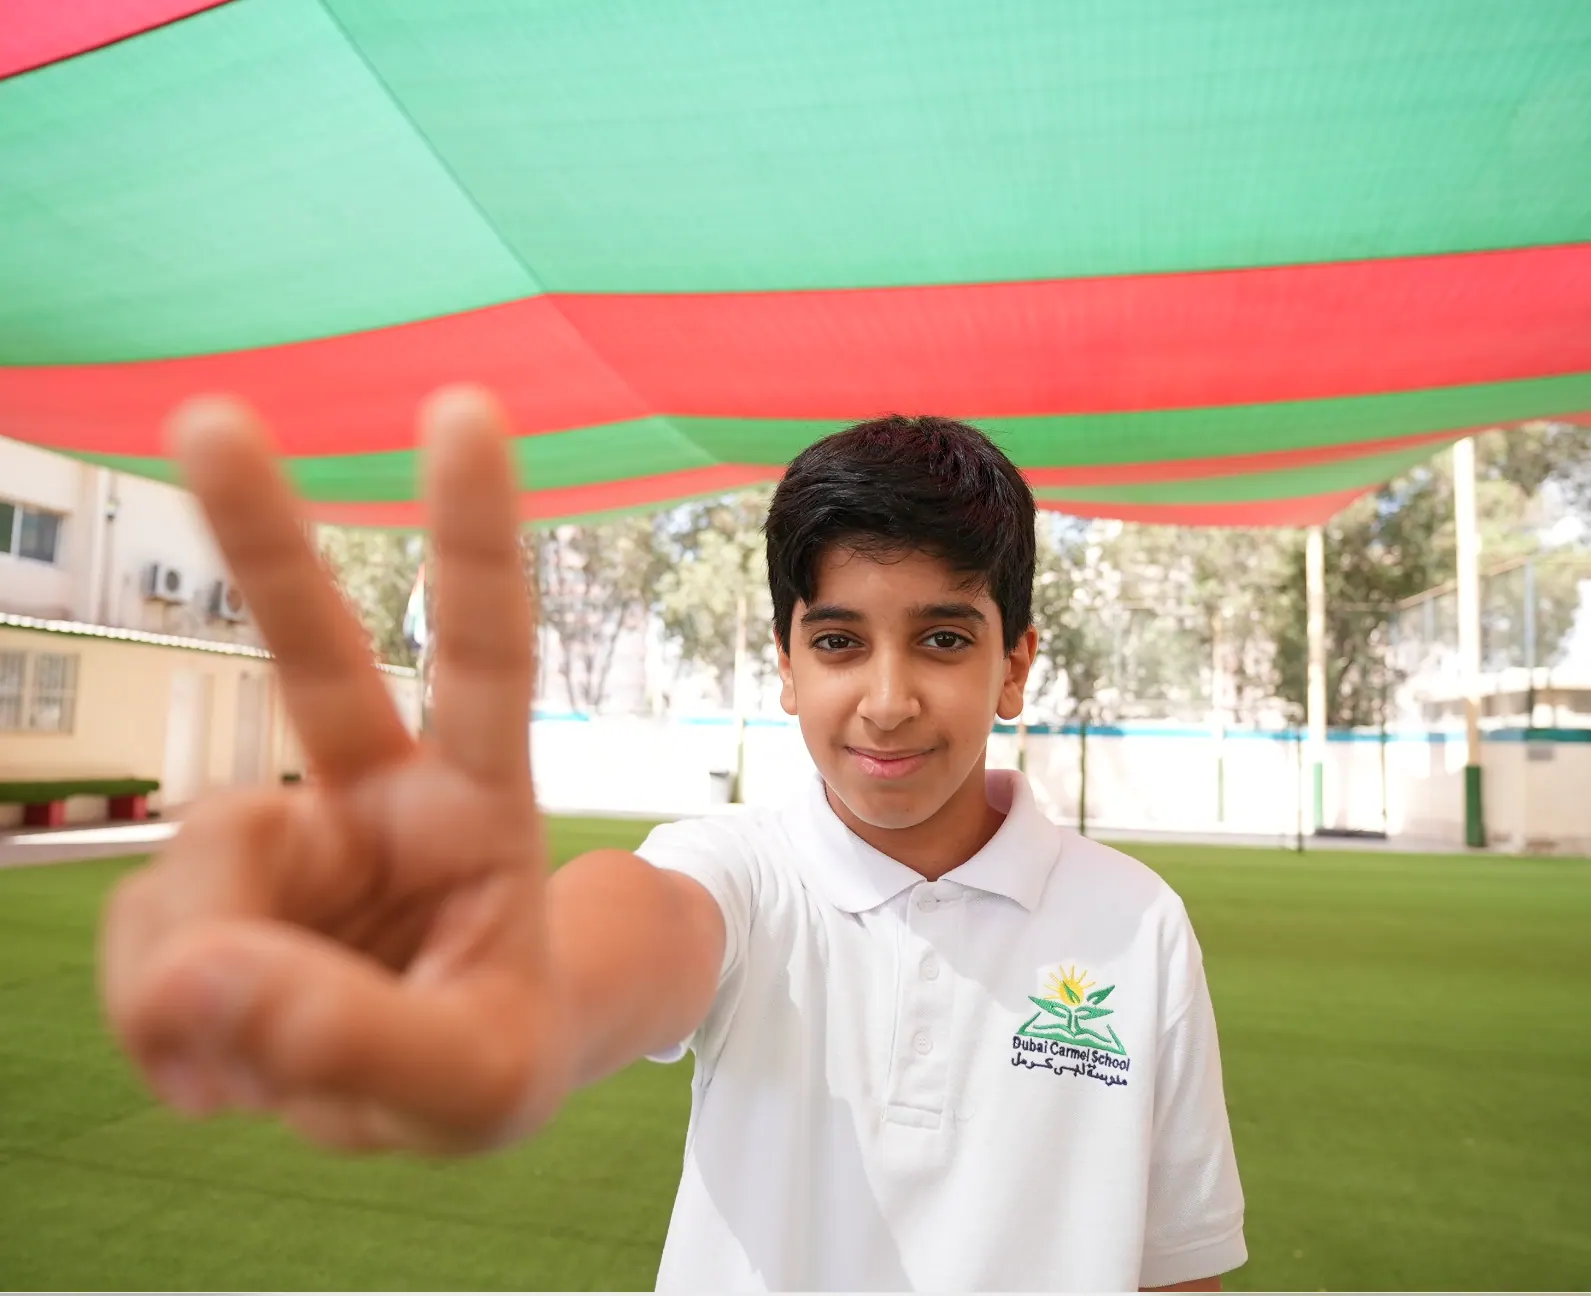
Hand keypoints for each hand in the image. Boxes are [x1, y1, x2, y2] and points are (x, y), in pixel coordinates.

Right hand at [99, 387, 566, 1153]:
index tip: (466, 411)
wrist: (444, 1093)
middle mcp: (375, 795)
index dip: (473, 537)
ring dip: (203, 977)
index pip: (486, 657)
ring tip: (250, 1068)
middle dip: (262, 536)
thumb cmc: (497, 1057)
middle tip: (211, 417)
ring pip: (200, 860)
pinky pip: (145, 942)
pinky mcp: (213, 895)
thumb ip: (356, 1042)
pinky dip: (163, 1016)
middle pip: (315, 653)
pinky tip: (213, 1062)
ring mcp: (286, 838)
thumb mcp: (473, 1084)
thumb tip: (193, 978)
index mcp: (479, 805)